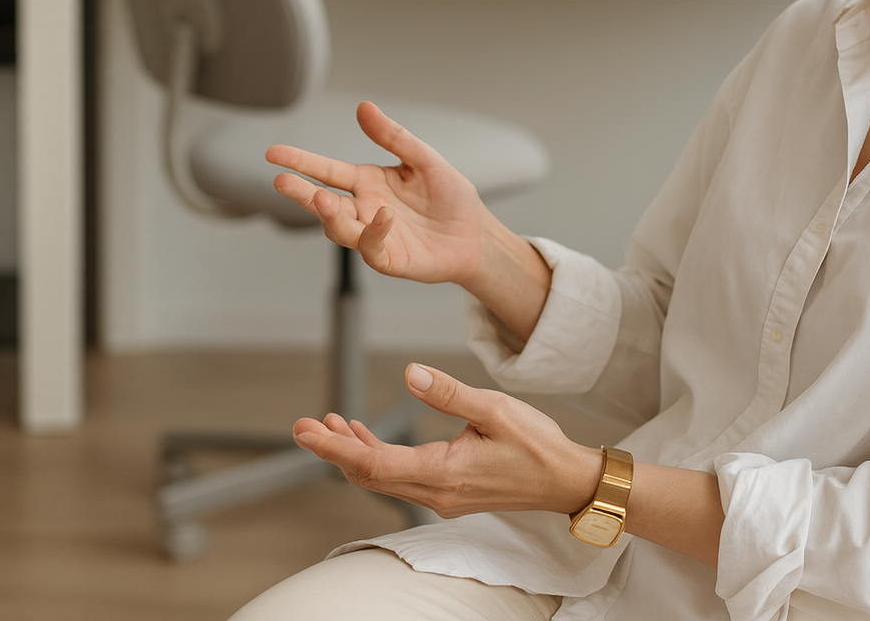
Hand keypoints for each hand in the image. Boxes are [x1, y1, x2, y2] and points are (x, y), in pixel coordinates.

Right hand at [266, 101, 484, 284]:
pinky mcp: (389, 258)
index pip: (327, 170)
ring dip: (329, 215)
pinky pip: (372, 247)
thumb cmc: (450, 197)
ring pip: (339, 228)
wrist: (476, 234)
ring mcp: (374, 235)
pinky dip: (373, 232)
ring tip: (322, 199)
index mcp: (368, 182)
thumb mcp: (424, 159)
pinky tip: (383, 216)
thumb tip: (363, 106)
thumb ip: (394, 137)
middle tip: (281, 181)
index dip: (301, 161)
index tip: (273, 153)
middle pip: (323, 201)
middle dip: (301, 193)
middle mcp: (364, 208)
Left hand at [293, 363, 602, 518]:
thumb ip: (448, 393)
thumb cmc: (538, 446)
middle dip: (333, 449)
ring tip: (330, 423)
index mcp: (443, 472)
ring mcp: (441, 496)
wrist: (566, 481)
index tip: (303, 431)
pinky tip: (366, 437)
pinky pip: (400, 478)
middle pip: (368, 475)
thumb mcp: (495, 409)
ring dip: (354, 452)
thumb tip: (409, 374)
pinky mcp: (448, 492)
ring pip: (382, 478)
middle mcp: (435, 492)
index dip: (332, 447)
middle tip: (303, 425)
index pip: (371, 464)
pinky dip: (377, 457)